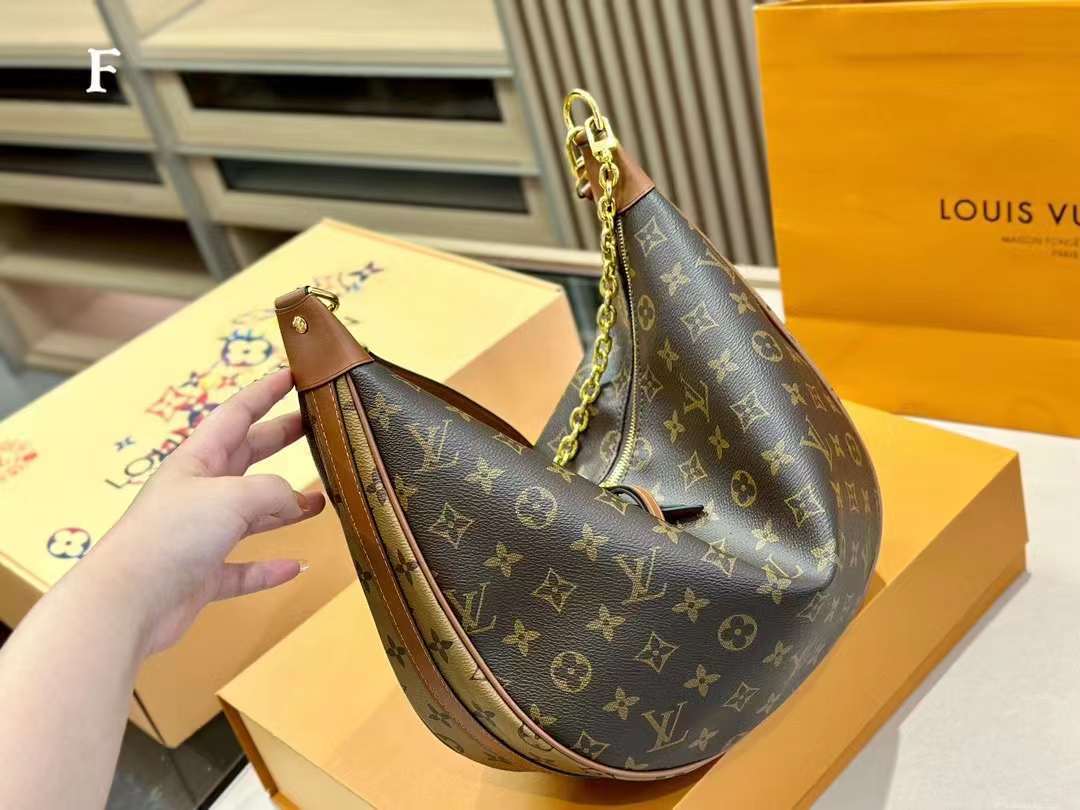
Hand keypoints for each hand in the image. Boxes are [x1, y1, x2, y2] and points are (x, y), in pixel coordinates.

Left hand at [87, 368, 324, 655]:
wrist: (127, 602)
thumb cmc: (173, 534)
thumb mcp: (232, 496)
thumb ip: (274, 491)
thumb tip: (298, 501)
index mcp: (197, 461)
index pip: (236, 415)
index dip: (264, 393)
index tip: (294, 376)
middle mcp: (199, 493)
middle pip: (247, 458)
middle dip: (280, 441)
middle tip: (317, 430)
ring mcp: (199, 536)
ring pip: (250, 515)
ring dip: (284, 508)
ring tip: (320, 502)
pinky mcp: (202, 577)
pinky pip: (242, 568)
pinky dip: (268, 568)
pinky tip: (295, 567)